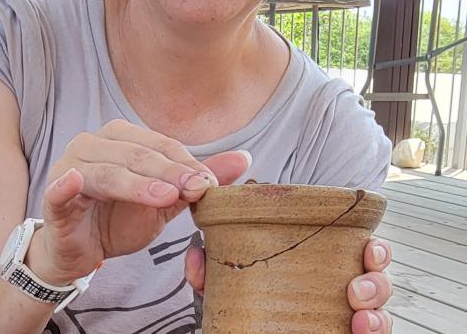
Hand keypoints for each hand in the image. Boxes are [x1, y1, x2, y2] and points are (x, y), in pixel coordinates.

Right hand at [27, 120, 250, 284]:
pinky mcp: (52, 196)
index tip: (210, 183)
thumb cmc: (120, 216)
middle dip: (169, 172)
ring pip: (108, 171)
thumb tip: (245, 158)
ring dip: (136, 183)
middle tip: (197, 189)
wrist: (82, 250)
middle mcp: (93, 143)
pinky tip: (73, 182)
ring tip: (165, 196)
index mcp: (120, 136)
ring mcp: (70, 166)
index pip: (159, 144)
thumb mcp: (165, 199)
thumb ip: (197, 177)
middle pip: (137, 154)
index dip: (185, 163)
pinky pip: (59, 190)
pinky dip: (65, 186)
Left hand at [185, 234, 392, 332]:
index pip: (357, 249)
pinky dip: (374, 330)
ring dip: (377, 310)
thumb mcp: (230, 283)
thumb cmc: (248, 303)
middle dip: (376, 280)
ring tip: (359, 313)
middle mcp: (339, 288)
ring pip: (379, 311)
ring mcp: (344, 316)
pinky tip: (359, 329)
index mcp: (319, 262)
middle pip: (376, 278)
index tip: (368, 247)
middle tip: (355, 288)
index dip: (372, 248)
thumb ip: (212, 268)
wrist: (248, 332)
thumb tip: (194, 255)